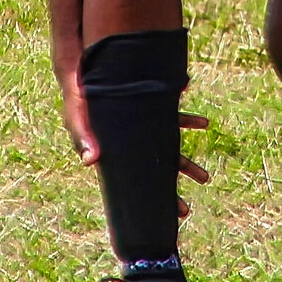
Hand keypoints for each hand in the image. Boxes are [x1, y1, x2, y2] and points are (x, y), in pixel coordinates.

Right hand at [57, 61, 211, 216]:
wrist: (77, 70)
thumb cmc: (75, 96)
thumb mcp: (75, 114)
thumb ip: (80, 135)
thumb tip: (89, 160)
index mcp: (120, 150)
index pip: (146, 179)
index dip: (164, 195)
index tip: (181, 211)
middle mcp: (135, 139)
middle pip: (163, 161)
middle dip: (184, 169)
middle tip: (205, 179)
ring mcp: (143, 121)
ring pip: (171, 138)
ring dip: (189, 137)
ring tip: (206, 137)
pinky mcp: (147, 102)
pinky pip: (171, 110)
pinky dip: (187, 117)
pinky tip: (203, 121)